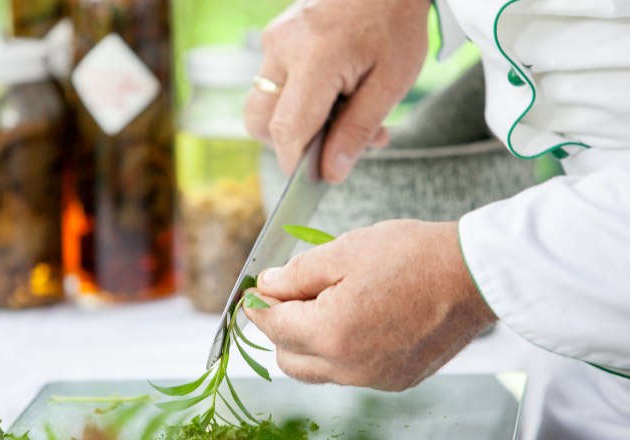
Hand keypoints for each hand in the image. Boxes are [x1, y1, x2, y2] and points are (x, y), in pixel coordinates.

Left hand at [243, 220, 496, 390]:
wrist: (474, 274)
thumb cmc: (413, 256)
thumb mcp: (343, 251)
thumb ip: (296, 273)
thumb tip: (267, 286)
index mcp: (332, 332)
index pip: (272, 325)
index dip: (257, 305)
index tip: (255, 291)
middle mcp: (350, 367)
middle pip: (288, 358)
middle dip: (280, 327)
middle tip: (290, 295)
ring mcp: (375, 378)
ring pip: (318, 370)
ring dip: (309, 342)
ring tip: (327, 304)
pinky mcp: (397, 380)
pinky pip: (351, 373)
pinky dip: (342, 351)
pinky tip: (358, 319)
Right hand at [244, 0, 430, 182]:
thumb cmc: (396, 24)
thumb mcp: (391, 83)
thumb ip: (358, 130)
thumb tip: (330, 172)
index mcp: (315, 57)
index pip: (287, 128)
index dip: (295, 162)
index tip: (314, 178)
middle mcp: (283, 47)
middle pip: (258, 120)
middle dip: (287, 143)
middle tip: (330, 142)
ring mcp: (274, 39)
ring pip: (261, 103)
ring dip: (292, 121)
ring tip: (339, 114)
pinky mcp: (274, 37)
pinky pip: (273, 82)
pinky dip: (296, 99)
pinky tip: (333, 92)